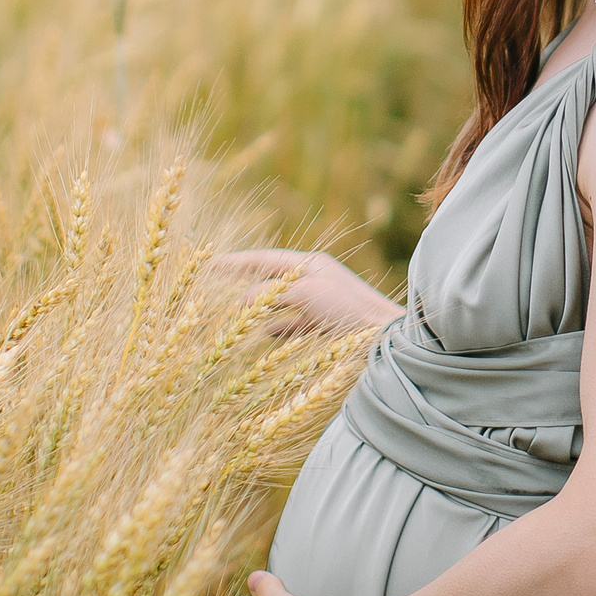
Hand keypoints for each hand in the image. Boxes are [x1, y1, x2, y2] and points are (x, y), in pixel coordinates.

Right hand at [215, 249, 402, 333]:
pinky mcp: (327, 325)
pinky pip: (296, 324)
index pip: (266, 259)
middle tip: (217, 287)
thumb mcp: (304, 293)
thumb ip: (270, 293)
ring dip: (261, 306)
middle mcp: (315, 280)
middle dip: (245, 282)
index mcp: (311, 264)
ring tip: (237, 312)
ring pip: (283, 302)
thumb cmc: (346, 308)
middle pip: (272, 278)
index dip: (237, 262)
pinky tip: (268, 333)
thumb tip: (243, 301)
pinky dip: (280, 327)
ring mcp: (321, 303)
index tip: (211, 264)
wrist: (383, 337)